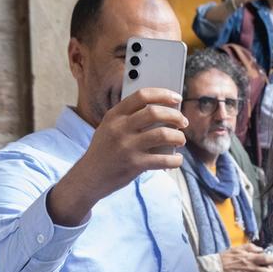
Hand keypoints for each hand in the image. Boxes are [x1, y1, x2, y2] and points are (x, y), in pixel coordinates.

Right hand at [49, 88, 186, 225]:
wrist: (89, 177)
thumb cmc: (105, 150)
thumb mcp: (109, 128)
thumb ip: (130, 118)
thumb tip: (164, 111)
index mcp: (114, 115)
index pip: (142, 96)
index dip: (163, 94)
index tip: (176, 97)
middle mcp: (120, 128)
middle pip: (155, 112)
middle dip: (175, 115)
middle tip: (183, 121)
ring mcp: (127, 146)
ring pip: (162, 134)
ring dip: (178, 136)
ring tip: (181, 140)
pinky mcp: (134, 164)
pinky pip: (163, 159)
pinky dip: (175, 160)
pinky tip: (177, 159)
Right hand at [219, 244, 272, 271]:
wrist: (217, 268)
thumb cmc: (226, 257)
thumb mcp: (239, 248)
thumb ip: (251, 248)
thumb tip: (261, 250)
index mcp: (250, 257)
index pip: (266, 259)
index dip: (272, 259)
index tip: (271, 259)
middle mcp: (251, 267)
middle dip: (272, 271)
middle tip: (271, 268)